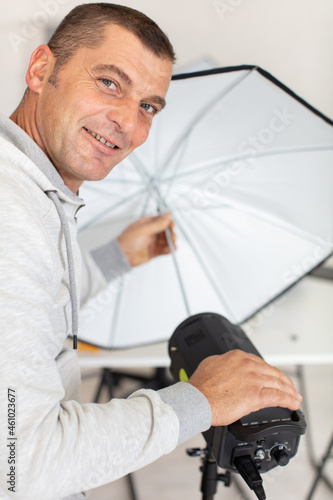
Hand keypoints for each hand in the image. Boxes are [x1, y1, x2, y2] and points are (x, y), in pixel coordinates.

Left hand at [117, 213, 175, 266]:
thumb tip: (168, 214)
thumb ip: (158, 223)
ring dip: (171, 243)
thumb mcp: (144, 229)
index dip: (168, 223)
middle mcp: (150, 232)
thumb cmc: (128, 241)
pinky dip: (168, 250)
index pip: (161, 220)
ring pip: (166, 241)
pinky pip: (163, 250)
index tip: (172, 226)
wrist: (121, 256)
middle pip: (165, 231)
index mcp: (147, 223)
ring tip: (172, 246)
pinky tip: (170, 250)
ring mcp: (152, 242)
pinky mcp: (153, 252)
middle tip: (172, 238)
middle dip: (171, 234)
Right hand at [188, 350, 302, 426]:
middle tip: (291, 387)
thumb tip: (227, 366)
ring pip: (279, 383)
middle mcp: (248, 365)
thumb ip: (223, 363)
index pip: (261, 363)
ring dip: (290, 391)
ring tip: (295, 397)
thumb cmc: (200, 386)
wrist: (197, 400)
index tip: (273, 377)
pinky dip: (288, 400)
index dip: (270, 372)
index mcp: (238, 357)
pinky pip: (278, 397)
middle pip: (273, 372)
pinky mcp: (256, 396)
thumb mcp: (210, 363)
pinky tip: (293, 404)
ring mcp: (253, 380)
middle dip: (285, 381)